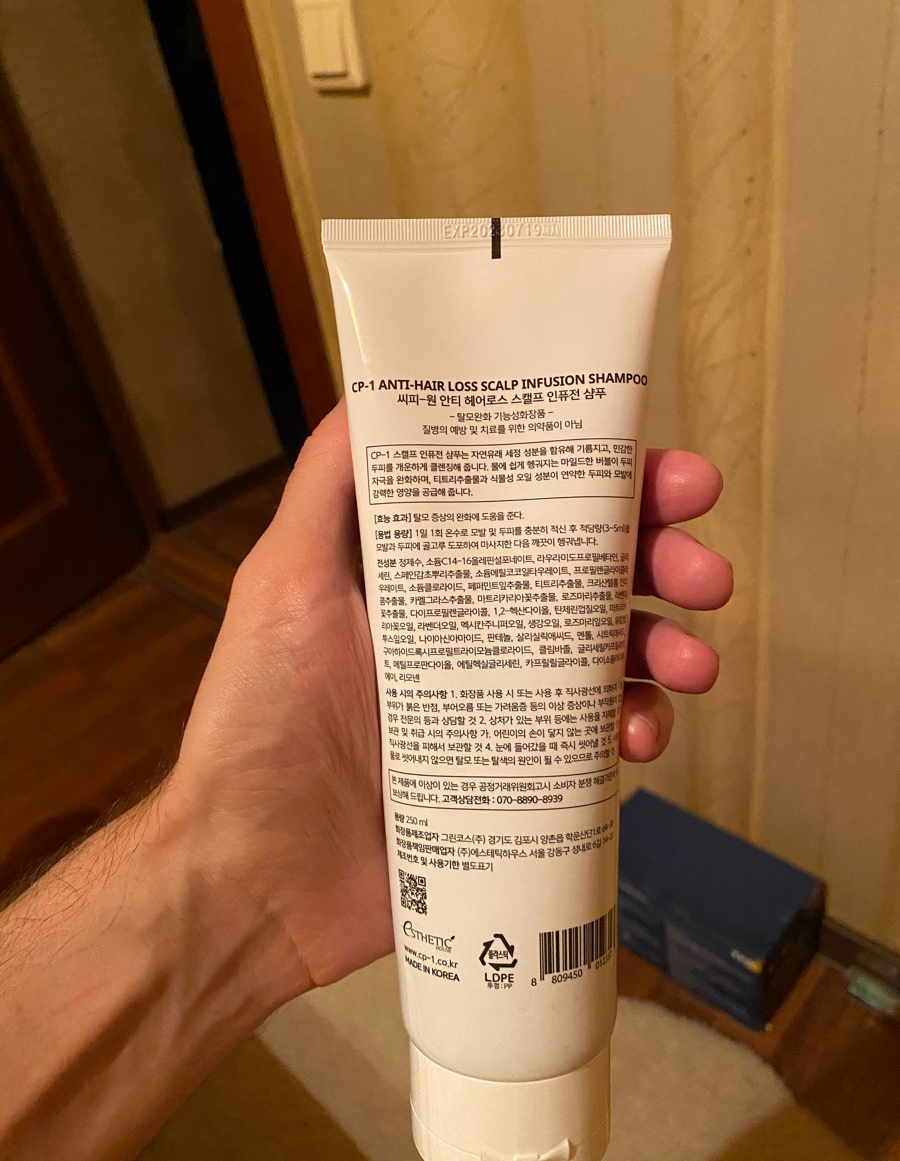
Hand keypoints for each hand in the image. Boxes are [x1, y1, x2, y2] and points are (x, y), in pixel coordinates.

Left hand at [164, 402, 731, 999]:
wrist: (254, 882)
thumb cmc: (260, 718)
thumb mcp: (283, 581)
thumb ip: (331, 487)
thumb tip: (380, 386)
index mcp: (429, 575)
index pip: (531, 505)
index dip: (608, 483)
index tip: (673, 476)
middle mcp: (472, 631)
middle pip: (590, 576)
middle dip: (663, 563)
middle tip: (706, 574)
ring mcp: (501, 710)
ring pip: (612, 657)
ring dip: (669, 647)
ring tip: (694, 663)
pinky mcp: (518, 782)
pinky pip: (598, 746)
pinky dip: (636, 730)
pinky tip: (636, 738)